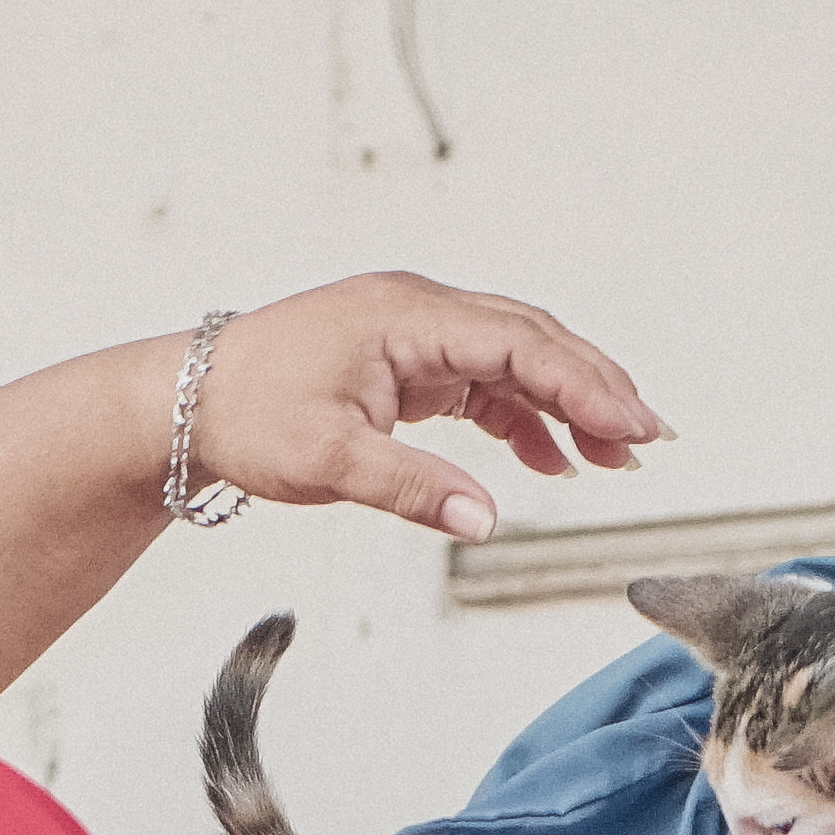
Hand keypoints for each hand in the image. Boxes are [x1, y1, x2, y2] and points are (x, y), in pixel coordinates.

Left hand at [178, 274, 665, 541]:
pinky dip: (522, 415)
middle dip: (594, 387)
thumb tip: (483, 521)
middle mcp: (418, 312)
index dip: (584, 383)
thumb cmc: (243, 415)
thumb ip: (412, 489)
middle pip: (531, 339)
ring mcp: (414, 335)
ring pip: (514, 359)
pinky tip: (552, 457)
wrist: (186, 403)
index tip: (633, 424)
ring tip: (616, 456)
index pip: (520, 341)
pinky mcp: (406, 364)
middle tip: (648, 438)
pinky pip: (483, 382)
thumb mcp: (328, 460)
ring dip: (566, 403)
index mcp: (407, 316)